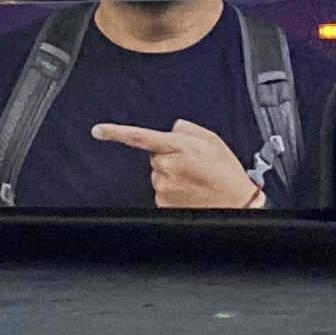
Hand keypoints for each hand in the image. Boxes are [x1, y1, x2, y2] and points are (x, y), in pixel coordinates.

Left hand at [90, 117, 263, 210]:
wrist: (238, 205)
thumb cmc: (226, 173)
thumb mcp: (212, 141)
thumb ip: (186, 129)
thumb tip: (171, 129)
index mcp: (179, 147)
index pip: (140, 137)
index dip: (116, 133)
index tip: (98, 130)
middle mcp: (168, 167)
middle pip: (154, 157)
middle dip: (168, 158)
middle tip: (192, 166)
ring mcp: (164, 187)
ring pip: (158, 175)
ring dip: (172, 176)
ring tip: (194, 180)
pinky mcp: (163, 203)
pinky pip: (161, 191)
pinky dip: (173, 191)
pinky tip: (190, 192)